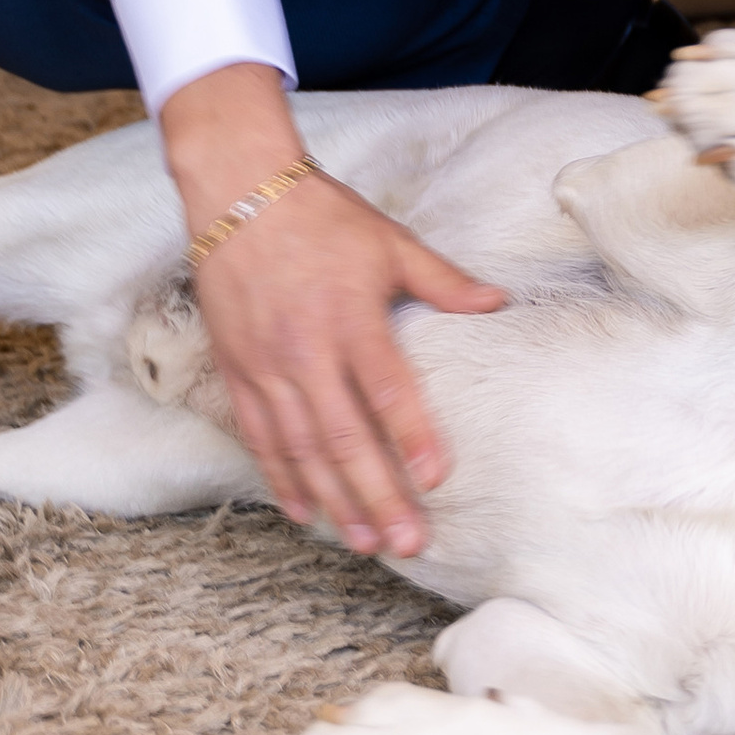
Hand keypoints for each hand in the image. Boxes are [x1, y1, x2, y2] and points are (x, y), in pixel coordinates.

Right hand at [161, 63, 505, 558]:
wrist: (238, 193)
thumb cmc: (322, 216)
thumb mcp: (390, 241)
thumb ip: (443, 280)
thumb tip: (498, 302)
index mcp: (350, 317)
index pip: (386, 389)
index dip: (412, 436)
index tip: (436, 479)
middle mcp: (304, 351)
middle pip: (344, 437)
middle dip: (377, 494)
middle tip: (407, 541)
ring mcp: (265, 367)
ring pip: (302, 449)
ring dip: (334, 500)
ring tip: (366, 541)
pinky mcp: (236, 372)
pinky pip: (259, 437)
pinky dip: (281, 479)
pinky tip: (305, 512)